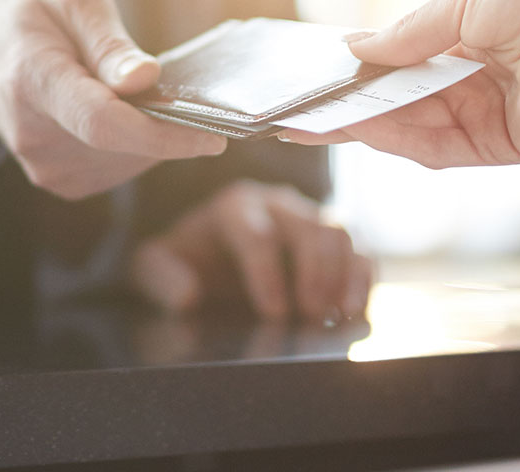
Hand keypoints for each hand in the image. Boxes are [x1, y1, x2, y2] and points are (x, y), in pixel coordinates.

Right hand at [0, 0, 225, 199]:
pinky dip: (136, 144)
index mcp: (35, 81)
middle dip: (167, 122)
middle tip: (178, 87)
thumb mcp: (70, 2)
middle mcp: (35, 137)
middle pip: (125, 145)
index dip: (164, 135)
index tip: (215, 136)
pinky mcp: (60, 182)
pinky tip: (124, 113)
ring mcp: (45, 167)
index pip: (104, 123)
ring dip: (151, 132)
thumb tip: (147, 79)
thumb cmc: (29, 22)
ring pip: (130, 160)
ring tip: (135, 91)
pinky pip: (120, 168)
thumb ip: (109, 42)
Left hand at [129, 180, 371, 321]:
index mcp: (236, 205)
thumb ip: (161, 275)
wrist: (208, 257)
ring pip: (339, 233)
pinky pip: (360, 251)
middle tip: (310, 316)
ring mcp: (310, 218)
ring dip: (343, 276)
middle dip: (312, 274)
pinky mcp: (333, 241)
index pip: (257, 233)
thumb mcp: (156, 265)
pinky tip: (355, 311)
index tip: (273, 312)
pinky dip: (363, 279)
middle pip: (308, 229)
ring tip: (339, 315)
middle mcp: (279, 204)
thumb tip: (186, 294)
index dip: (266, 273)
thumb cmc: (186, 259)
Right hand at [278, 0, 519, 166]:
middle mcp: (472, 79)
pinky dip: (403, 141)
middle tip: (296, 115)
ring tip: (316, 124)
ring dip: (365, 126)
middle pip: (397, 102)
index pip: (397, 62)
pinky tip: (366, 132)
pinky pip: (443, 149)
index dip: (355, 72)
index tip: (311, 77)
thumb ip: (407, 32)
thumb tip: (353, 47)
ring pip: (413, 128)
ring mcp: (486, 115)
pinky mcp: (503, 145)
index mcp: (465, 37)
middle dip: (348, 107)